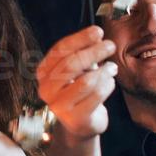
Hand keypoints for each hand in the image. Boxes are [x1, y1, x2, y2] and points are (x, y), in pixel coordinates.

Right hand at [36, 26, 118, 141]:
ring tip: (112, 68)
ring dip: (104, 71)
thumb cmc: (79, 91)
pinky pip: (97, 95)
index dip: (79, 39)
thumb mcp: (76, 70)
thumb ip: (81, 54)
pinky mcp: (76, 118)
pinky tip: (110, 82)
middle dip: (94, 52)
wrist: (80, 124)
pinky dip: (108, 85)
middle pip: (71, 64)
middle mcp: (46, 89)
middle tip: (110, 46)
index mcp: (43, 73)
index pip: (59, 51)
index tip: (97, 32)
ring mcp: (59, 106)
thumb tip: (96, 37)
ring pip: (86, 81)